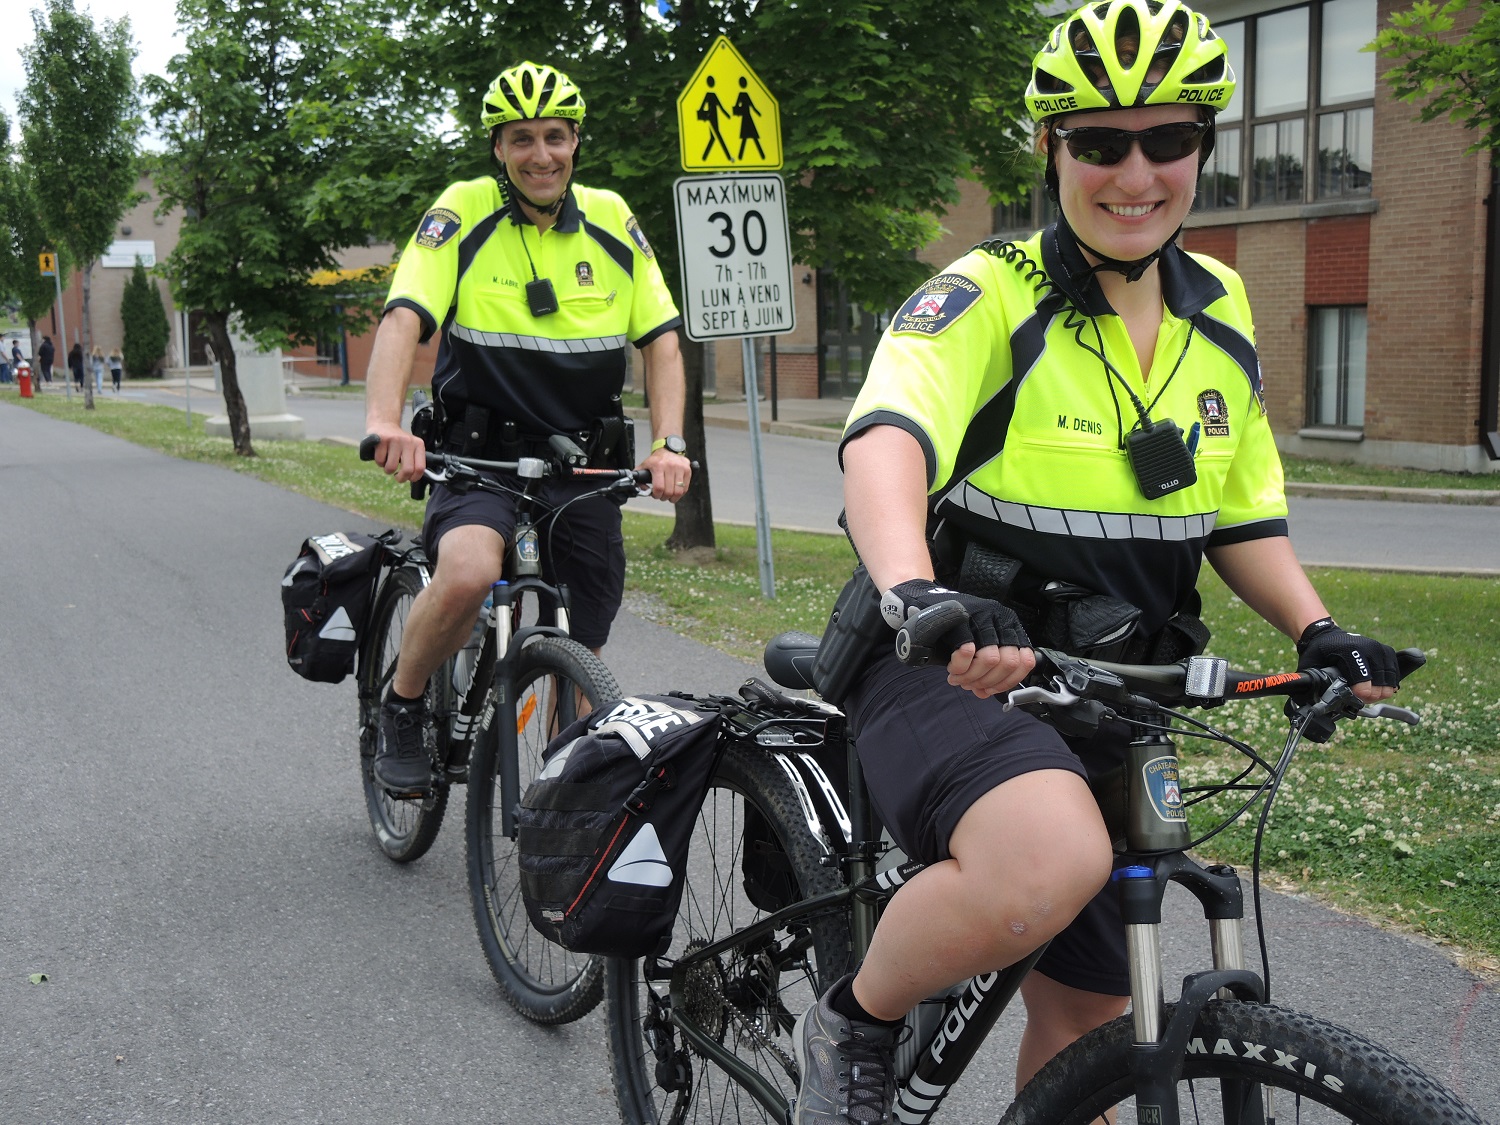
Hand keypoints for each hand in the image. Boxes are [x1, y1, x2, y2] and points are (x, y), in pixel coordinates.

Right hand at [365, 420, 425, 482]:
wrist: (384, 424)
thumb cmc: (398, 441)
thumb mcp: (411, 447)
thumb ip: (415, 460)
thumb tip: (414, 477)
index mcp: (418, 444)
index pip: (420, 467)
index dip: (414, 478)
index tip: (409, 478)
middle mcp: (408, 441)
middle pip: (407, 470)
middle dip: (401, 478)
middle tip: (397, 477)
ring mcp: (395, 440)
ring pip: (391, 467)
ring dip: (387, 469)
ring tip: (388, 462)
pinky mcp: (382, 439)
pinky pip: (380, 460)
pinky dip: (379, 462)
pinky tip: (381, 455)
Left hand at [640, 448, 691, 502]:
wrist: (667, 449)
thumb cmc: (656, 460)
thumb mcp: (644, 466)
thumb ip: (639, 478)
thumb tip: (643, 490)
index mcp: (658, 466)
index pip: (659, 487)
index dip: (657, 495)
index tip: (655, 495)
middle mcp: (670, 466)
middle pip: (669, 491)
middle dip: (664, 497)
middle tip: (662, 496)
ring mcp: (680, 468)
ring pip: (678, 491)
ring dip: (673, 497)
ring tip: (669, 496)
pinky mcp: (687, 470)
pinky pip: (685, 487)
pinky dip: (680, 493)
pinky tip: (675, 491)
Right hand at [882, 580, 1033, 698]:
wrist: (925, 604)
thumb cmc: (952, 629)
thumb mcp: (977, 645)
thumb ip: (986, 669)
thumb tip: (986, 692)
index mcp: (1010, 626)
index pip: (1025, 661)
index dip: (1008, 681)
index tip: (989, 689)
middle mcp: (1000, 618)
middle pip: (1009, 663)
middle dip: (987, 681)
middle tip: (969, 685)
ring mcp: (982, 615)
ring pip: (991, 659)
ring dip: (972, 677)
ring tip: (958, 678)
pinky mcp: (962, 617)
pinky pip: (967, 651)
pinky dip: (960, 667)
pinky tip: (952, 668)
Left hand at [1296, 618, 1399, 702]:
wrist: (1327, 636)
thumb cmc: (1319, 652)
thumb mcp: (1310, 665)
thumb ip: (1313, 682)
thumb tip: (1316, 703)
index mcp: (1351, 650)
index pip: (1363, 681)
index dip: (1359, 695)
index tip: (1352, 698)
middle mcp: (1370, 648)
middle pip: (1379, 685)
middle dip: (1368, 696)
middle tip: (1357, 697)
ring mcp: (1381, 649)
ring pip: (1389, 683)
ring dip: (1378, 692)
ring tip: (1365, 693)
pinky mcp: (1388, 653)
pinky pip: (1394, 677)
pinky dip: (1386, 685)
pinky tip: (1374, 687)